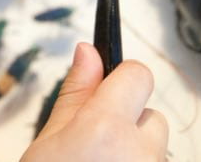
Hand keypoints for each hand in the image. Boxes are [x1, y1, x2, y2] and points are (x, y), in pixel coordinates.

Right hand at [21, 43, 167, 161]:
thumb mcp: (47, 143)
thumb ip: (74, 96)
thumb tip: (87, 51)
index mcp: (107, 128)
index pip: (138, 75)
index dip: (121, 78)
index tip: (104, 90)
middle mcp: (139, 149)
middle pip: (149, 113)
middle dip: (126, 123)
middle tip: (92, 145)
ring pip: (153, 144)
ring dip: (132, 149)